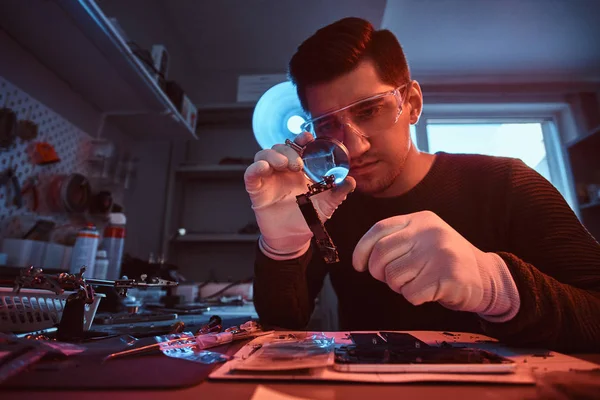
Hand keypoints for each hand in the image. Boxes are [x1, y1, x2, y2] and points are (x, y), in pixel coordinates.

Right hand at [244, 132, 355, 259]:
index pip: (298, 146)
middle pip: (280, 147)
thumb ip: (338, 192)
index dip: (301, 138)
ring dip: (272, 155)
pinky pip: (250, 174)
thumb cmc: (309, 217)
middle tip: (298, 165)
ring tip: (283, 166)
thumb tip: (351, 181)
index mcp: (300, 169)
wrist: (293, 238)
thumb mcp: (327, 204)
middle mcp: (283, 170)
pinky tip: (263, 168)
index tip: (307, 138)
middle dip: (288, 150)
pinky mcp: (256, 189)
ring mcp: (268, 178)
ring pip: (263, 155)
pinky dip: (255, 168)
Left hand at [352, 211, 517, 317]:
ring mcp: (439, 252)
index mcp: (420, 219)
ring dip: (399, 287)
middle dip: (380, 273)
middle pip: (381, 254)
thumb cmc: (445, 261)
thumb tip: (364, 259)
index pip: (379, 229)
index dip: (362, 249)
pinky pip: (410, 293)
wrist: (487, 277)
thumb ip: (398, 241)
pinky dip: (414, 298)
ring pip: (393, 276)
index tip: (358, 266)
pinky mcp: (448, 275)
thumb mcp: (424, 239)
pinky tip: (428, 292)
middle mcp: (429, 232)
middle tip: (393, 279)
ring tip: (417, 282)